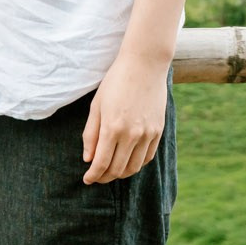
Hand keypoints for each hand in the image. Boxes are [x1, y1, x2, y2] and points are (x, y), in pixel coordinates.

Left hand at [82, 54, 169, 184]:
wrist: (144, 65)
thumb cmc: (115, 82)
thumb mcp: (96, 105)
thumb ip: (91, 134)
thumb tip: (88, 159)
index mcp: (112, 128)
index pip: (101, 163)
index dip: (93, 175)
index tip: (87, 179)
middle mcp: (131, 135)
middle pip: (117, 169)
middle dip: (104, 177)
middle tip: (96, 177)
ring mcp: (147, 134)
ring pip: (134, 167)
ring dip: (120, 174)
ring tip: (111, 171)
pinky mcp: (158, 131)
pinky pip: (147, 157)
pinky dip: (136, 164)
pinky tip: (128, 161)